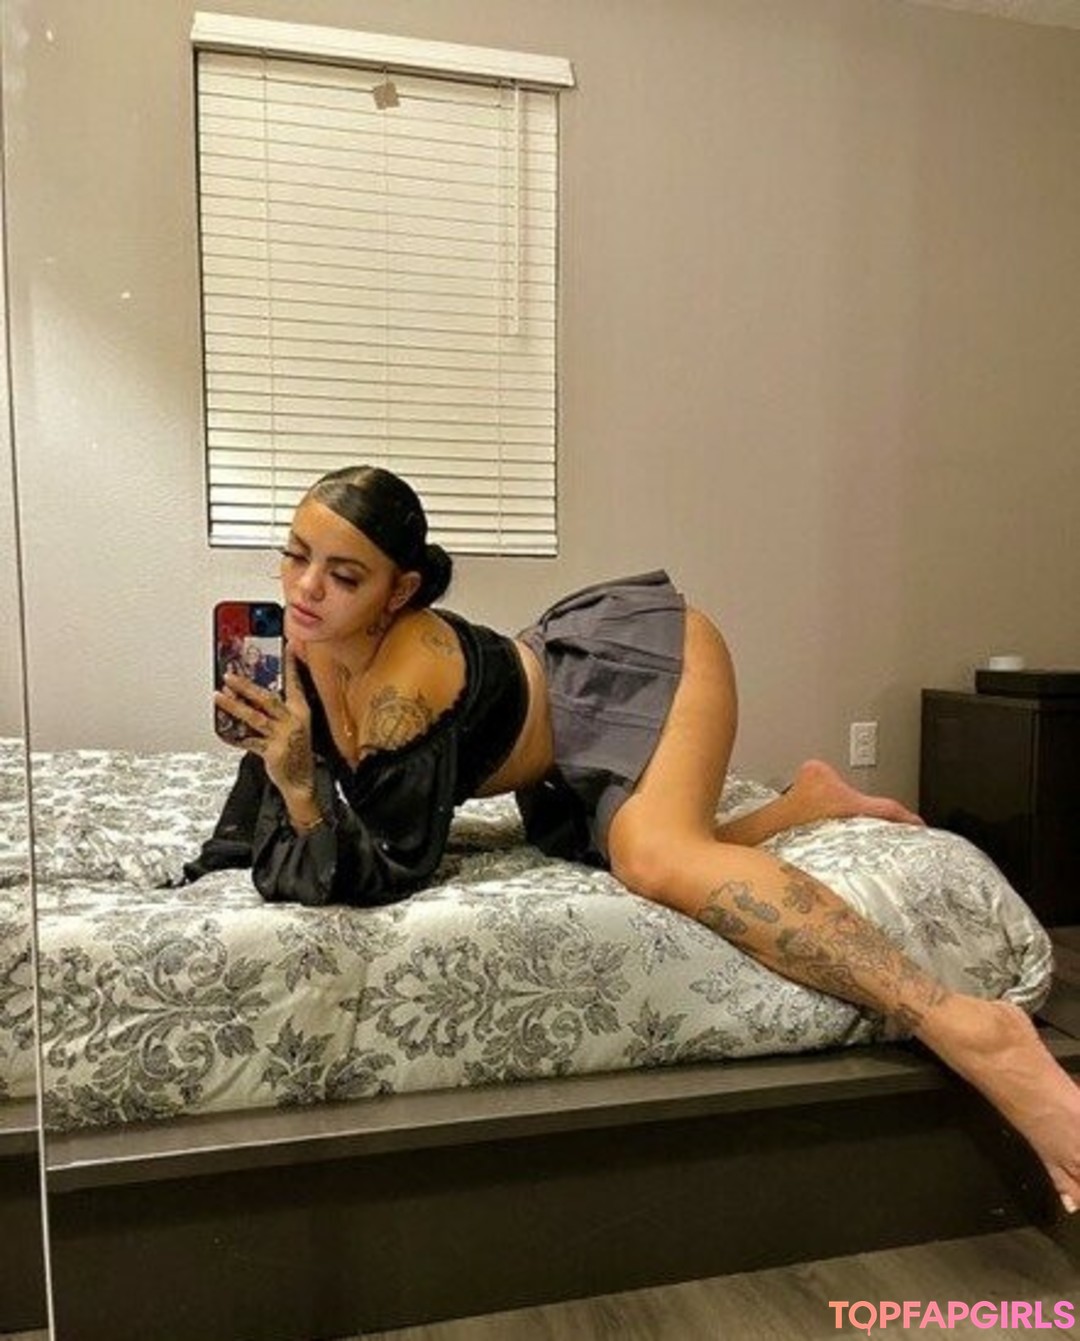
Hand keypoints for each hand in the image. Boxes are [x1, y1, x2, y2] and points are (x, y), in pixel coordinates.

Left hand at [214, 644, 315, 801]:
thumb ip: (279, 709)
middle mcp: (293, 722)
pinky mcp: (273, 752)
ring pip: (254, 717)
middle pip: (268, 698)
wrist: (302, 782)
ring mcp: (283, 737)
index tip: (287, 647)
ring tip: (219, 696)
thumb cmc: (297, 752)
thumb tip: (256, 692)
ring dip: (234, 706)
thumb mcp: (295, 726)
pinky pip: (248, 741)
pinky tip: (223, 729)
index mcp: (301, 712)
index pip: (295, 683)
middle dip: (246, 686)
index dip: (290, 665)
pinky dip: (234, 736)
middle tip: (229, 675)